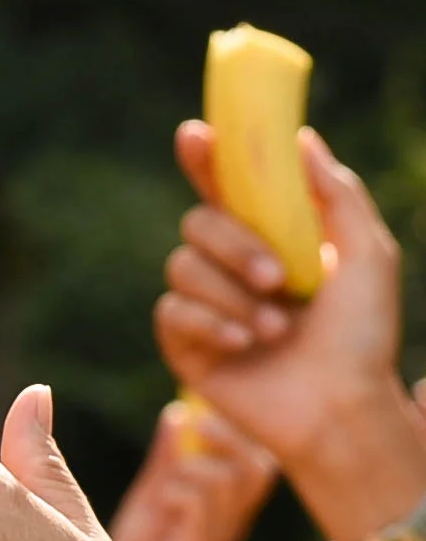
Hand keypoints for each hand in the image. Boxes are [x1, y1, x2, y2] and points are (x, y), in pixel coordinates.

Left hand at [113, 402, 276, 540]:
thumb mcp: (153, 496)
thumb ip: (167, 460)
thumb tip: (178, 413)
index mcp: (224, 501)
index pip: (258, 453)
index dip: (238, 426)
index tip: (199, 409)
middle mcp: (230, 518)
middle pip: (261, 465)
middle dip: (227, 437)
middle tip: (195, 428)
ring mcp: (216, 537)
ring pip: (233, 481)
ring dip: (195, 466)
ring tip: (169, 480)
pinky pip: (201, 509)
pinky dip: (180, 492)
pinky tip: (162, 502)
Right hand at [156, 122, 402, 463]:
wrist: (342, 407)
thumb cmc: (364, 337)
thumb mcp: (368, 254)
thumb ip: (336, 193)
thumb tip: (299, 137)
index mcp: (269, 239)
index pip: (225, 188)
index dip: (205, 158)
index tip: (195, 133)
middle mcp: (230, 267)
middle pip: (196, 222)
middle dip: (235, 245)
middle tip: (279, 279)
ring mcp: (204, 305)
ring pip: (181, 266)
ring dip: (232, 295)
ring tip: (275, 329)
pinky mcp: (184, 346)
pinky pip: (171, 312)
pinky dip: (209, 323)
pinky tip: (243, 344)